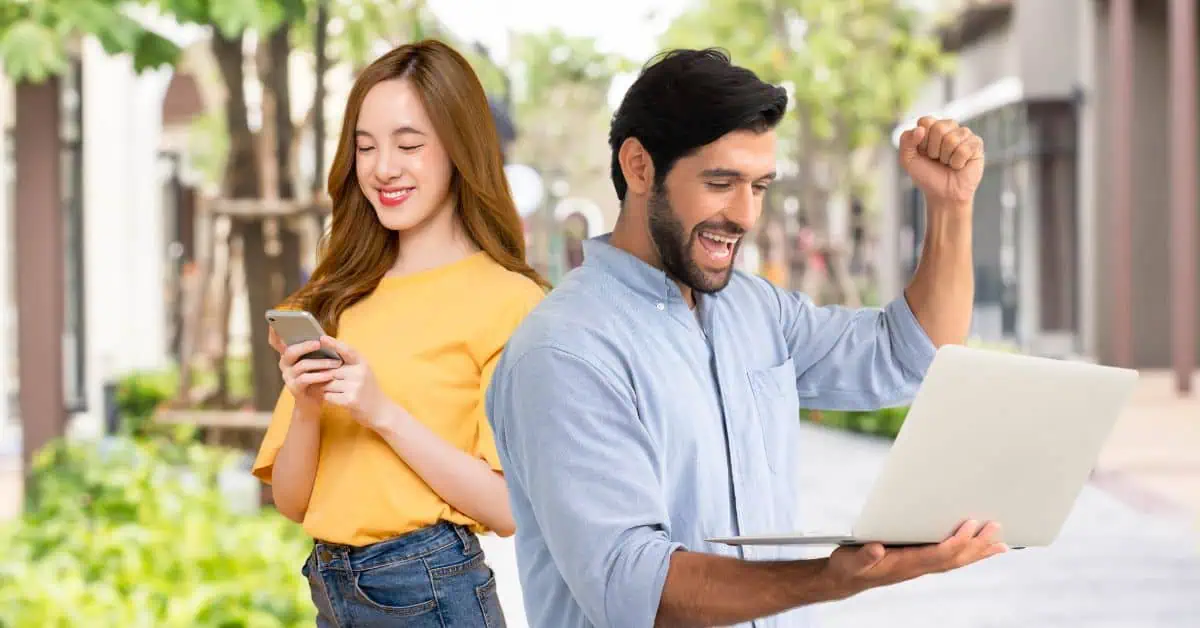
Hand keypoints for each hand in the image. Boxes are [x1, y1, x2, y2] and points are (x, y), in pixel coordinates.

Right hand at [269, 327, 339, 412]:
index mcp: (288, 354)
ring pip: (302, 365)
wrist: (314, 402)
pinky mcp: (294, 388)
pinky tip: (330, 374)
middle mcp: (284, 364)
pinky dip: (320, 376)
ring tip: (336, 362)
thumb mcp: (317, 361)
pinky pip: (306, 379)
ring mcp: (287, 376)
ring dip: (321, 363)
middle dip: (305, 346)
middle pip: (290, 351)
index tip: (276, 322)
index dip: (274, 332)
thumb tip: (323, 337)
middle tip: (319, 342)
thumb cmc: (318, 377)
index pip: (276, 341)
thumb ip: (315, 349)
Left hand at [320, 336, 394, 431]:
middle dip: (325, 377)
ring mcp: (356, 386)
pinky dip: (329, 398)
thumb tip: (324, 359)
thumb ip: (348, 365)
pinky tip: (337, 399)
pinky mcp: (350, 400)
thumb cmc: (368, 391)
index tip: (321, 338)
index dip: (333, 344)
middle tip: (326, 382)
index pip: (347, 350)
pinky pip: (329, 396)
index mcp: (363, 363)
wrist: (381, 411)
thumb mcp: (363, 373)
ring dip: (326, 389)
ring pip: (328, 384)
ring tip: (336, 392)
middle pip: (331, 371)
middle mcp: (360, 373)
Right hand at [825, 520, 1006, 595]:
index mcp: (905, 565)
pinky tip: (978, 549)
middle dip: (977, 545)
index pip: (938, 554)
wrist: (846, 579)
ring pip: (956, 561)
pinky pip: (949, 559)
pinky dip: (967, 554)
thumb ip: (864, 556)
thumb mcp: (850, 560)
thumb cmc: (848, 567)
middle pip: (954, 558)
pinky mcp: (919, 562)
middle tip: (997, 530)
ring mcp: (920, 567)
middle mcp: (917, 567)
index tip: (971, 525)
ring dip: (978, 552)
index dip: (956, 541)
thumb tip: (876, 548)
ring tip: (1000, 544)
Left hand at [898, 116, 984, 207]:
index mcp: (932, 127)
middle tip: (936, 159)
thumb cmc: (926, 175)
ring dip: (945, 157)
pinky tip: (959, 165)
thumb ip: (906, 141)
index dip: (922, 141)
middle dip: (934, 150)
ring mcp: (964, 134)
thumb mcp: (907, 160)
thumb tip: (920, 129)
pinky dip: (957, 162)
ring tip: (947, 163)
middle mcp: (949, 127)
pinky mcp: (976, 144)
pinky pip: (964, 149)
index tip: (923, 153)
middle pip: (939, 128)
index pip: (925, 121)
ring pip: (952, 139)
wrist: (943, 194)